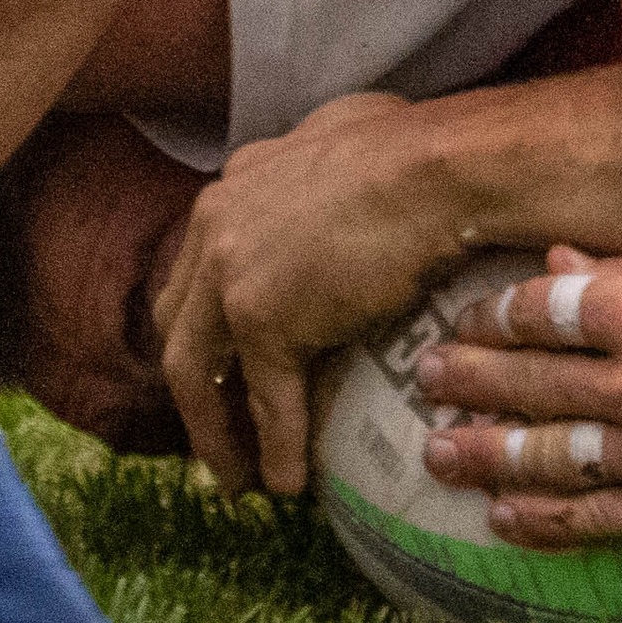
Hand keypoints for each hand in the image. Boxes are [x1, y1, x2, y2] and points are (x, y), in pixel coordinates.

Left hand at [153, 93, 460, 493]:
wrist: (440, 170)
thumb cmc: (427, 151)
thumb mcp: (353, 138)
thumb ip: (328, 164)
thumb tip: (352, 172)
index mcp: (237, 182)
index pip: (202, 263)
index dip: (209, 318)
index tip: (228, 360)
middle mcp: (216, 223)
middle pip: (181, 322)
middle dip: (195, 382)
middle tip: (219, 428)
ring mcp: (231, 272)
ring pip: (196, 371)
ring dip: (214, 432)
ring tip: (237, 478)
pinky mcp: (263, 317)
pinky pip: (266, 399)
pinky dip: (274, 448)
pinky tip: (287, 484)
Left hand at [415, 247, 621, 544]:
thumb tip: (554, 267)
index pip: (541, 310)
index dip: (490, 316)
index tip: (463, 319)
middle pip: (529, 382)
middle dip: (466, 381)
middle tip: (423, 380)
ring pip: (549, 456)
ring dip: (484, 455)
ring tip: (437, 452)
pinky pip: (600, 519)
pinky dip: (545, 520)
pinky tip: (506, 517)